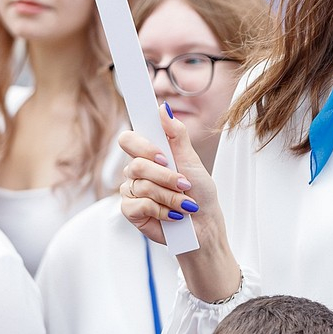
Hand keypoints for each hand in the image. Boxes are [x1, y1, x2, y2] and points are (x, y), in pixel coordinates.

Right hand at [119, 103, 213, 244]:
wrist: (203, 224)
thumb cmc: (200, 192)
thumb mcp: (191, 160)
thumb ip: (176, 134)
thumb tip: (163, 108)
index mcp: (149, 155)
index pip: (128, 139)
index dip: (142, 146)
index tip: (163, 155)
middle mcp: (137, 171)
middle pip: (136, 165)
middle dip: (166, 177)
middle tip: (184, 184)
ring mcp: (132, 191)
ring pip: (141, 186)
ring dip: (169, 196)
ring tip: (183, 203)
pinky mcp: (131, 211)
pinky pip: (139, 205)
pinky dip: (161, 210)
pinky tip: (170, 214)